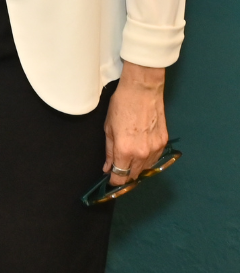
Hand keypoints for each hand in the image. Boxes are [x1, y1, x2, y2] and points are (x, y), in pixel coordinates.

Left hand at [104, 61, 167, 187]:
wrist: (142, 90)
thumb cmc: (121, 105)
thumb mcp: (108, 128)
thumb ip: (109, 151)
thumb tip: (108, 168)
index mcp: (125, 150)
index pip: (120, 178)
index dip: (114, 182)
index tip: (110, 180)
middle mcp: (142, 154)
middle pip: (134, 176)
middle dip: (125, 175)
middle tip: (118, 168)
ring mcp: (155, 149)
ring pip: (146, 168)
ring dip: (137, 168)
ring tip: (129, 157)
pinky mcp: (164, 142)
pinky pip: (155, 159)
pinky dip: (147, 159)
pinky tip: (140, 150)